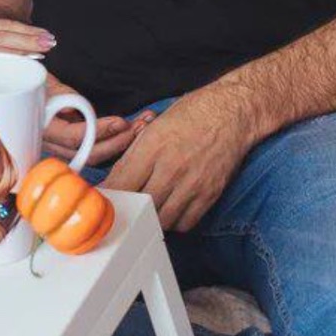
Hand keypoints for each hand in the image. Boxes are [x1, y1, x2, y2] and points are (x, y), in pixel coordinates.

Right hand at [42, 75, 154, 165]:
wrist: (25, 86)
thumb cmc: (36, 82)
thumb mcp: (46, 81)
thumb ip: (61, 95)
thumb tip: (74, 111)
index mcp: (44, 129)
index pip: (75, 137)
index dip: (100, 131)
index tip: (121, 121)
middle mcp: (53, 144)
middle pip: (89, 154)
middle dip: (117, 142)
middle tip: (138, 126)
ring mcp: (64, 148)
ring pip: (96, 155)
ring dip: (121, 142)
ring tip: (141, 125)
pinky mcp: (73, 146)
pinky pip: (97, 149)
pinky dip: (116, 141)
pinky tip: (132, 129)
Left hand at [104, 83, 254, 232]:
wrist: (231, 113)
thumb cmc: (190, 115)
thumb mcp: (152, 129)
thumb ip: (130, 158)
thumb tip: (111, 184)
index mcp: (153, 147)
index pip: (122, 185)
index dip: (111, 197)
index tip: (105, 202)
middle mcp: (173, 168)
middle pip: (141, 205)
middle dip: (130, 210)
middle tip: (125, 209)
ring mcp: (193, 183)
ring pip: (162, 220)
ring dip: (152, 218)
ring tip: (147, 209)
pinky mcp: (210, 194)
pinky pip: (186, 223)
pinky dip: (175, 222)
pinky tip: (170, 210)